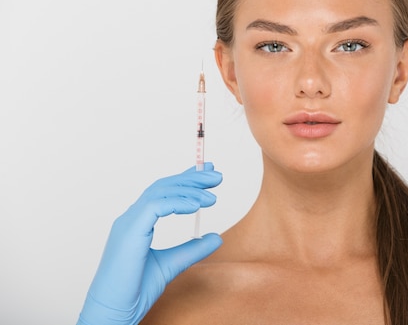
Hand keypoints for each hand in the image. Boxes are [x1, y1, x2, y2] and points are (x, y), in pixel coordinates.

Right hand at [77, 163, 222, 324]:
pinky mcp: (129, 231)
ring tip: (211, 196)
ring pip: (160, 192)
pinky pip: (155, 206)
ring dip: (188, 189)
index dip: (186, 179)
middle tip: (216, 175)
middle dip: (191, 178)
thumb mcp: (172, 264)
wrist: (114, 310)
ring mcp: (128, 222)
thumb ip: (192, 249)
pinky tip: (196, 206)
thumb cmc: (134, 290)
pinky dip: (178, 203)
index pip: (163, 192)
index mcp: (138, 222)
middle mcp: (132, 218)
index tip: (208, 174)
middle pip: (163, 186)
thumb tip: (216, 237)